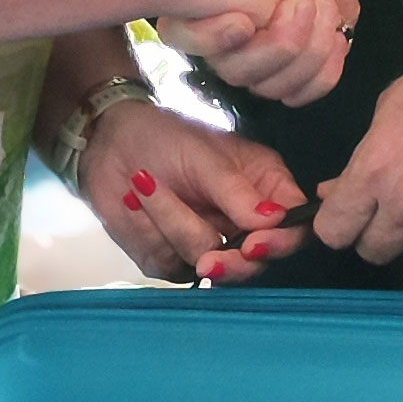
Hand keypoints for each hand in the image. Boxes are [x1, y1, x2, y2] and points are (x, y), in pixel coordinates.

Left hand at [77, 97, 311, 282]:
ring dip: (171, 224)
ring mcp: (208, 243)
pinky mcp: (172, 259)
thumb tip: (276, 219)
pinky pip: (168, 265)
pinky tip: (135, 203)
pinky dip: (148, 233)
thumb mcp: (203, 155)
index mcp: (263, 186)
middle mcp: (242, 221)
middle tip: (208, 259)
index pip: (294, 223)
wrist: (108, 143)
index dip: (283, 241)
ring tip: (145, 185)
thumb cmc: (165, 136)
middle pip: (255, 262)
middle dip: (230, 262)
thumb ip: (236, 191)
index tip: (254, 245)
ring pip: (206, 262)